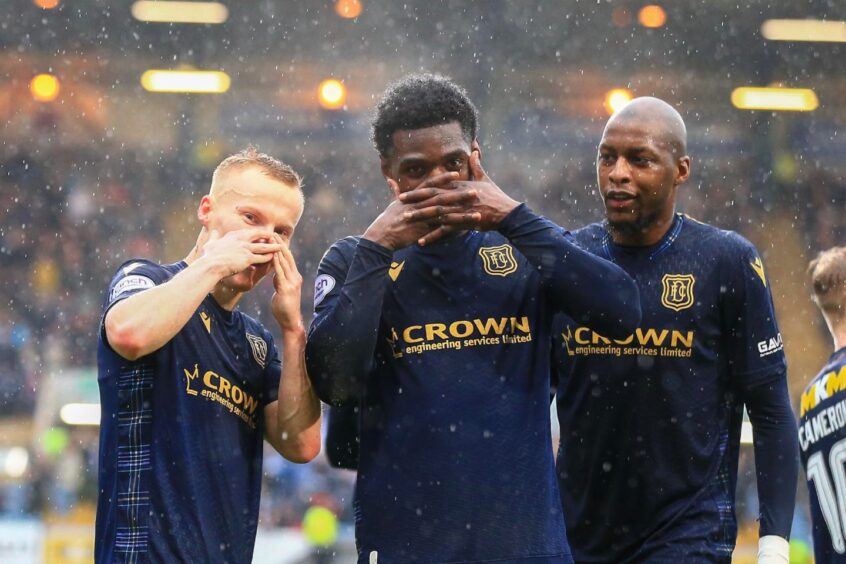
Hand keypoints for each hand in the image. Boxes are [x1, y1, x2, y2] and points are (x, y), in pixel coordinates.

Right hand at [200, 228, 284, 278]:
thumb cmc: (209, 256)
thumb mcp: (211, 243)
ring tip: (281, 246)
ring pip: (263, 246)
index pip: (248, 232)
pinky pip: (262, 257)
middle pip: (258, 234)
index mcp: (233, 235)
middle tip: (275, 236)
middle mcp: (241, 239)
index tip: (261, 233)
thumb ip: (214, 237)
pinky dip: (268, 257)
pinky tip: (274, 258)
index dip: (256, 233)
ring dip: (272, 246)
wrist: (211, 265)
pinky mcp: (248, 258)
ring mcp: (245, 248)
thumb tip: (214, 231)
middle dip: (267, 235)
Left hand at [270, 234, 303, 331]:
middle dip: (279, 244)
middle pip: (287, 257)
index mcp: (295, 277)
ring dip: (277, 250)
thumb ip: (279, 280)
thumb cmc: (284, 308)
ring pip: (285, 262)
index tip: (274, 237)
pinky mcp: (287, 288)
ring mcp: (292, 282)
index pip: (288, 259)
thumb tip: (275, 274)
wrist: (290, 321)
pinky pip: (280, 272)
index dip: (282, 247)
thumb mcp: (281, 290)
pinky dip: (276, 262)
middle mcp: (296, 277)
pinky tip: (272, 255)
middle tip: (272, 233)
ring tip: (270, 240)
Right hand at [362, 173, 476, 250]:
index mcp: (413, 197)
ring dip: (463, 212)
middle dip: (460, 194)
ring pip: (446, 213)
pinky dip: (454, 228)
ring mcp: (422, 217)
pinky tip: (466, 228)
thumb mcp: (391, 204)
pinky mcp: (423, 230)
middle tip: (475, 190)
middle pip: (442, 197)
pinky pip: (442, 229)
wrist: (382, 236)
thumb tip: (390, 181)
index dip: (444, 179)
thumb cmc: (386, 220)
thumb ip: (394, 192)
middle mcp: (419, 205)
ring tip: (477, 211)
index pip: (431, 184)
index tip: (456, 173)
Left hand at [400, 151, 519, 245]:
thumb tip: (474, 151)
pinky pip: (446, 230)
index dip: (420, 189)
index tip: (406, 191)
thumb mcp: (485, 179)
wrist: (507, 213)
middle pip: (433, 197)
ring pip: (437, 212)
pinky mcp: (465, 222)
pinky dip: (433, 236)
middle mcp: (458, 196)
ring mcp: (461, 210)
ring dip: (421, 216)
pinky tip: (422, 241)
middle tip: (399, 201)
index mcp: (460, 186)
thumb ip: (477, 166)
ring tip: (407, 219)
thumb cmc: (496, 196)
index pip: (436, 186)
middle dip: (415, 199)